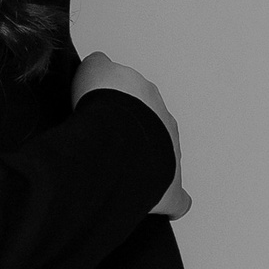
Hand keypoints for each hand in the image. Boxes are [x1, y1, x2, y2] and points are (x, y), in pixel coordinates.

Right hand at [72, 51, 189, 216]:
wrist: (117, 134)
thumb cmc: (106, 104)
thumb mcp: (94, 68)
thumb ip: (98, 64)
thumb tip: (98, 63)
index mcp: (149, 99)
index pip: (141, 100)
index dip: (123, 108)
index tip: (109, 114)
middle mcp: (164, 126)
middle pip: (155, 130)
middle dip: (137, 136)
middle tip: (112, 144)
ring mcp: (171, 158)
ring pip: (165, 161)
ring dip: (148, 165)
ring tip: (121, 173)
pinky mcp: (170, 191)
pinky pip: (175, 199)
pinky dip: (168, 202)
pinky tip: (154, 205)